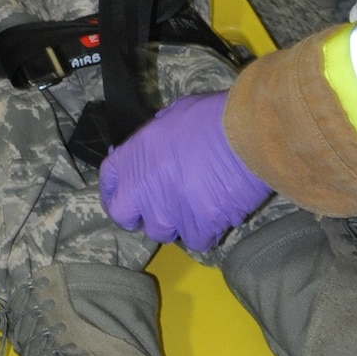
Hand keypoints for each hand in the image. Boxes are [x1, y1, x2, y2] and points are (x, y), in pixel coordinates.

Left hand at [99, 93, 269, 252]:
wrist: (248, 136)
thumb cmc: (212, 117)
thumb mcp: (174, 115)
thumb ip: (158, 135)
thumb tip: (158, 143)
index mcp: (135, 155)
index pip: (108, 180)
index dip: (114, 187)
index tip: (124, 191)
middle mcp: (145, 188)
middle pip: (126, 217)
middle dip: (138, 215)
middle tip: (158, 207)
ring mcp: (170, 211)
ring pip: (163, 232)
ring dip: (175, 223)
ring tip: (194, 207)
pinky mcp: (198, 227)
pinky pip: (196, 241)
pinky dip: (205, 232)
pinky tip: (216, 217)